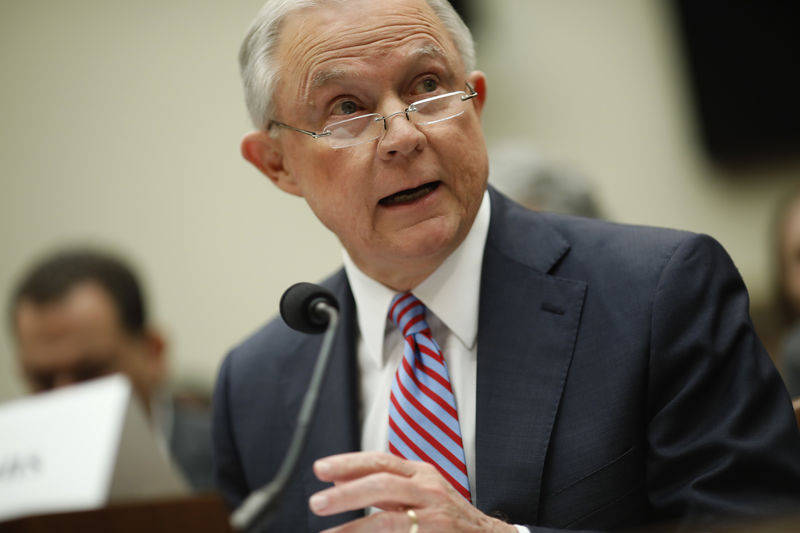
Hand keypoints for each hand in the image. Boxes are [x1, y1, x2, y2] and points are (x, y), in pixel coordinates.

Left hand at [309, 451, 515, 532]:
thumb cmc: (447, 514)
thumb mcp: (418, 490)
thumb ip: (383, 485)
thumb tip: (338, 480)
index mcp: (421, 473)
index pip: (380, 461)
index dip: (348, 463)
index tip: (321, 469)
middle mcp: (428, 490)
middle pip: (383, 484)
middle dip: (347, 493)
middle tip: (318, 502)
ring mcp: (434, 516)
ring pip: (389, 519)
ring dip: (355, 527)